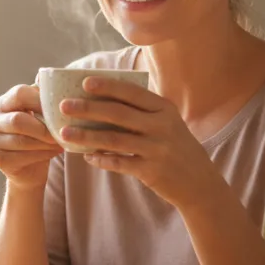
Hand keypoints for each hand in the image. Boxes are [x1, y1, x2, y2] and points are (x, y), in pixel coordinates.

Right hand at [0, 84, 62, 189]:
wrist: (30, 168)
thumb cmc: (38, 135)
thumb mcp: (39, 114)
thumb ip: (42, 98)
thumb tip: (46, 77)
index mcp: (2, 103)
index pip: (19, 93)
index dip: (40, 100)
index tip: (59, 109)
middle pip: (18, 120)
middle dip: (43, 127)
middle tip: (62, 131)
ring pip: (22, 140)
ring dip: (46, 142)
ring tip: (62, 142)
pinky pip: (24, 156)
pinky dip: (43, 154)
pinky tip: (54, 152)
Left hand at [57, 76, 218, 209]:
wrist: (199, 182)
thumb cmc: (175, 147)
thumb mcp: (167, 123)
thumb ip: (142, 111)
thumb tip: (102, 100)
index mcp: (164, 109)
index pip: (132, 92)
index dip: (108, 86)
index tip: (85, 82)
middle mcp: (161, 126)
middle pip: (118, 113)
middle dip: (89, 108)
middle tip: (65, 106)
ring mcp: (157, 149)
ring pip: (114, 140)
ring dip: (86, 136)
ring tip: (64, 133)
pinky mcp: (151, 171)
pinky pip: (119, 163)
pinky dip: (101, 159)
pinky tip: (86, 157)